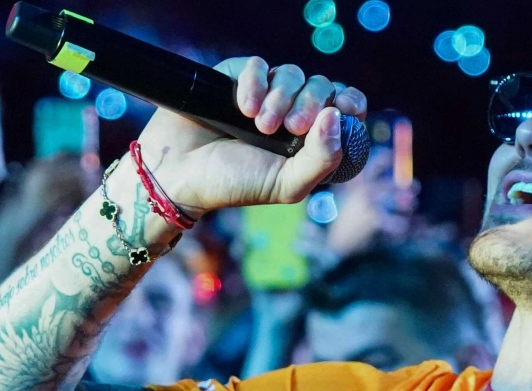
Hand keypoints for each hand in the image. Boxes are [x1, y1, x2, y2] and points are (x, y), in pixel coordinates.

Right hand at [138, 57, 367, 213]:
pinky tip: (243, 106)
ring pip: (293, 73)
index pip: (345, 108)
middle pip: (322, 86)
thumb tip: (338, 117)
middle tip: (291, 127)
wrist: (181, 173)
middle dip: (311, 103)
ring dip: (281, 97)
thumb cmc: (237, 184)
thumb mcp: (288, 184)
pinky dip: (255, 82)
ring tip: (260, 124)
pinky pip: (259, 64)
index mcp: (312, 139)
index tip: (344, 107)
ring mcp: (267, 94)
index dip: (350, 102)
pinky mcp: (237, 78)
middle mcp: (293, 113)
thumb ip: (322, 159)